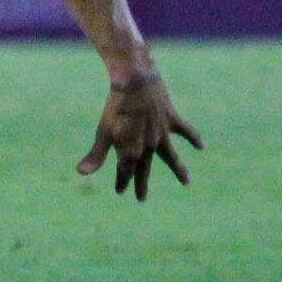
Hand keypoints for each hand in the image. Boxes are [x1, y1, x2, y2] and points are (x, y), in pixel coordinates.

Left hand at [76, 73, 201, 201]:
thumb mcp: (104, 132)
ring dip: (179, 170)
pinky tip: (200, 146)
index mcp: (132, 151)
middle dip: (141, 184)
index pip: (126, 171)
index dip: (122, 181)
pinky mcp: (171, 119)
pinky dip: (194, 137)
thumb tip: (81, 173)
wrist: (134, 82)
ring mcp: (162, 134)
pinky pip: (185, 131)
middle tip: (140, 199)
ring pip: (172, 156)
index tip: (120, 191)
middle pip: (144, 169)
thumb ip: (96, 155)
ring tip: (187, 182)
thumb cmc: (116, 107)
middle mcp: (149, 146)